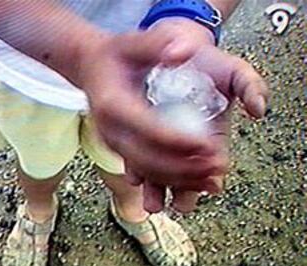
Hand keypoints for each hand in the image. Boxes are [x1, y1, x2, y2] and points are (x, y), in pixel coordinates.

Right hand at [78, 18, 268, 201]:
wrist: (90, 68)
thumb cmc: (115, 55)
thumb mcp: (134, 42)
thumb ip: (158, 44)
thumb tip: (184, 51)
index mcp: (113, 104)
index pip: (148, 128)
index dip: (179, 140)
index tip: (209, 145)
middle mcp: (110, 130)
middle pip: (148, 158)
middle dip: (184, 167)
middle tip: (216, 166)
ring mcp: (113, 143)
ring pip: (146, 171)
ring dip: (179, 179)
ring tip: (211, 179)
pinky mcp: (120, 150)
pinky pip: (144, 171)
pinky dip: (169, 179)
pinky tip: (192, 183)